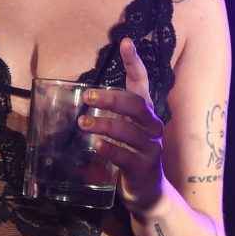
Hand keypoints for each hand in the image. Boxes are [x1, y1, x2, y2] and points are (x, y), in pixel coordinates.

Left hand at [79, 36, 164, 215]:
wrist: (149, 193)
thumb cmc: (130, 155)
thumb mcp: (122, 131)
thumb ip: (110, 114)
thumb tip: (82, 97)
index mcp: (145, 112)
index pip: (142, 82)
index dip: (134, 62)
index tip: (125, 42)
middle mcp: (152, 126)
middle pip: (135, 105)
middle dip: (111, 98)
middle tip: (87, 95)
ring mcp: (151, 147)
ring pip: (129, 130)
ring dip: (104, 124)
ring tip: (82, 123)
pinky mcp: (144, 167)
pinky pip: (126, 155)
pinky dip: (110, 149)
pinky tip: (95, 145)